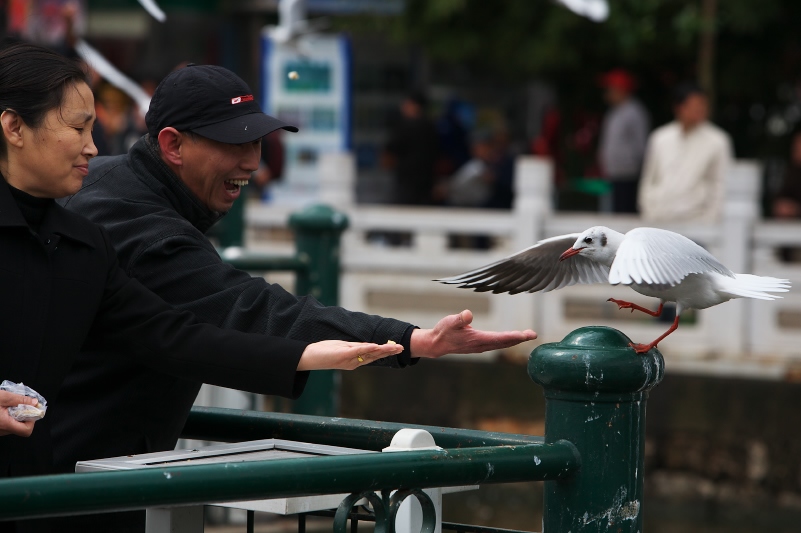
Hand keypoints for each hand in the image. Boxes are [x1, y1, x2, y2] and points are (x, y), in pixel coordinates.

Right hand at [0, 391, 38, 436]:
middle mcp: (2, 431)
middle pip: (21, 428)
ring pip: (14, 427)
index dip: (32, 420)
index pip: (26, 430)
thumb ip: (20, 399)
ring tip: (11, 407)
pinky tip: (5, 410)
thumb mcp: (3, 397)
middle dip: (24, 416)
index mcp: (5, 424)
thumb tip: (35, 402)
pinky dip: (10, 418)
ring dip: (17, 416)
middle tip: (20, 406)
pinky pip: (7, 426)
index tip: (30, 410)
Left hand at [297, 340, 403, 370]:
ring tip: (394, 348)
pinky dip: (367, 348)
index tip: (397, 349)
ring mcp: (349, 358)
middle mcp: (354, 362)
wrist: (309, 357)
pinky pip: (357, 351)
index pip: (373, 355)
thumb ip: (354, 348)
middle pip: (374, 356)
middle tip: (401, 349)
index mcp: (355, 360)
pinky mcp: (343, 354)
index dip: (385, 352)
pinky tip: (375, 346)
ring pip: (369, 354)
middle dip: (388, 352)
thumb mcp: (342, 348)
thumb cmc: (325, 352)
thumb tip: (367, 346)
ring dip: (382, 350)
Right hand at [410, 309, 536, 358]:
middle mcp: (481, 345)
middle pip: (505, 342)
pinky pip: (497, 343)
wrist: (436, 344)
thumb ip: (460, 318)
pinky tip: (512, 338)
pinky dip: (507, 341)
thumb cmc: (444, 331)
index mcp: (477, 339)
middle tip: (533, 334)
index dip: (514, 336)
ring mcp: (481, 346)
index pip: (500, 338)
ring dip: (515, 340)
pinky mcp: (479, 345)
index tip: (526, 335)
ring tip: (527, 335)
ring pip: (502, 344)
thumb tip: (468, 314)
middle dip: (520, 338)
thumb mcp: (450, 322)